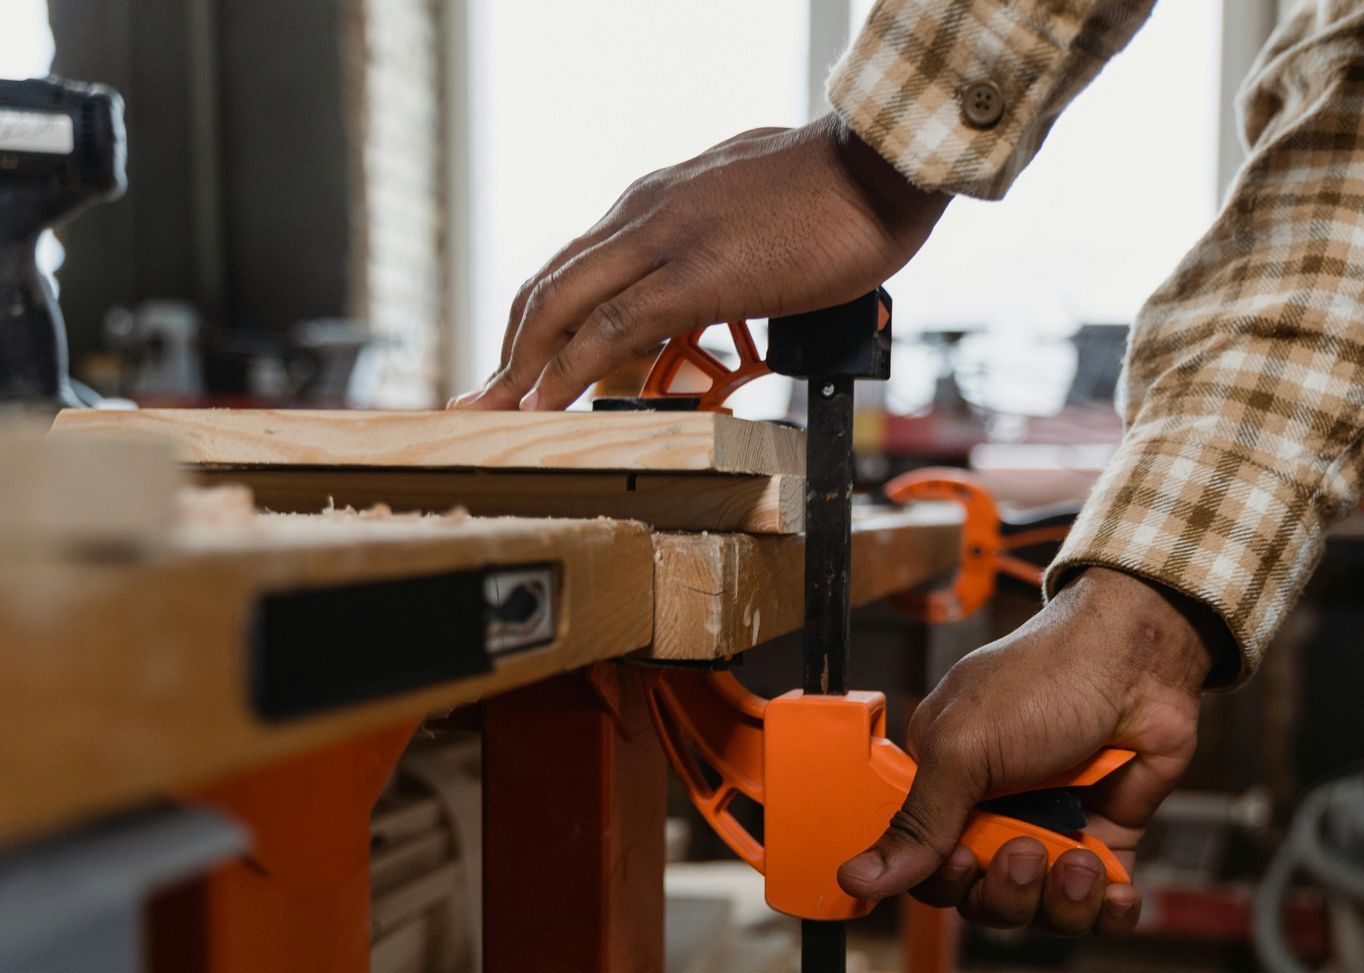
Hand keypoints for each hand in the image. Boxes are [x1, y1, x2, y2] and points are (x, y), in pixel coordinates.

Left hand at [451, 116, 948, 411]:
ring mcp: (666, 239)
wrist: (882, 165)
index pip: (573, 265)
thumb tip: (727, 271)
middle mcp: (646, 212)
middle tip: (481, 403)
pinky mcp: (698, 274)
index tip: (516, 369)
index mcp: (658, 201)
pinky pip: (613, 327)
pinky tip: (546, 405)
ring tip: (493, 416)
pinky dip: (569, 371)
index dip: (535, 323)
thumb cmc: (837, 191)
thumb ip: (722, 239)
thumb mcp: (754, 208)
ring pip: (563, 304)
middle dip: (507, 352)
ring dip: (521, 368)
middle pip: (548, 286)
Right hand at [838, 568, 1213, 938]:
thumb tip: (855, 881)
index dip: (945, 880)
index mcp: (948, 788)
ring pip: (1043, 912)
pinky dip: (1109, 913)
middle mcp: (998, 815)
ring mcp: (1055, 829)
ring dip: (1061, 902)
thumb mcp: (963, 748)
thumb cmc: (1042, 681)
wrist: (1136, 655)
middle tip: (1025, 852)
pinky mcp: (1108, 840)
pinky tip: (1115, 892)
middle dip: (1007, 892)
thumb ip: (918, 823)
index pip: (928, 869)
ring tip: (1080, 863)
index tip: (964, 858)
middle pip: (985, 900)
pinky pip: (1102, 910)